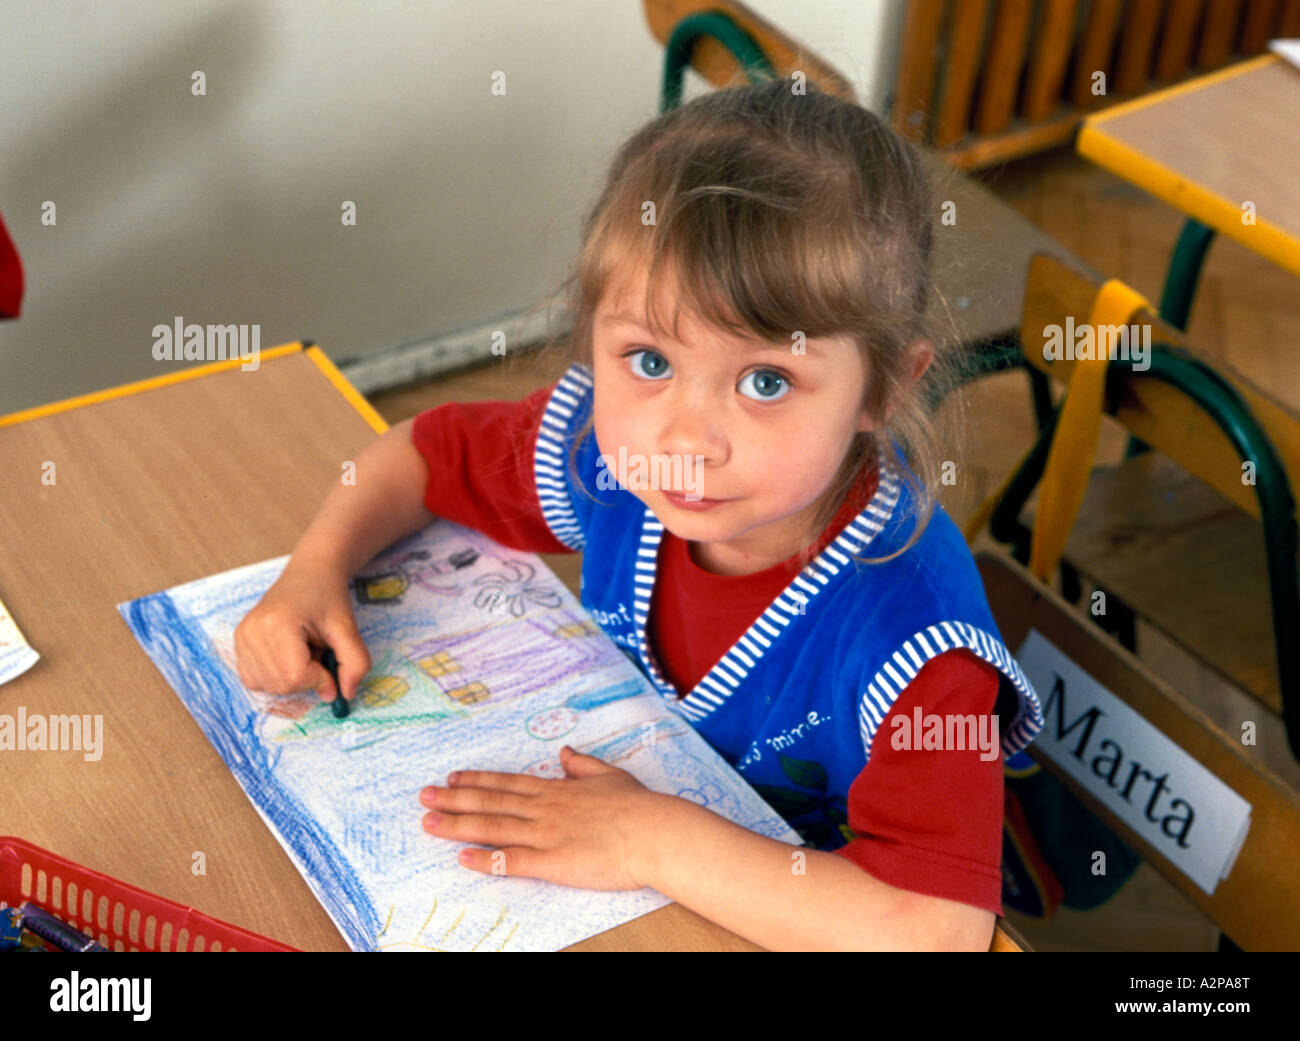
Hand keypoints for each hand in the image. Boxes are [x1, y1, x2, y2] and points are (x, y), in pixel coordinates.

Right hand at [233, 556, 370, 703]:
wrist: (310, 574)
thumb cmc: (328, 598)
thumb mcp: (349, 629)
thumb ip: (355, 663)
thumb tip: (346, 695)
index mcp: (277, 623)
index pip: (295, 676)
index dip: (320, 679)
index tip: (331, 664)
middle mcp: (251, 631)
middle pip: (281, 685)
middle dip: (308, 678)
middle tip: (318, 652)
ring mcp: (241, 636)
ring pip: (268, 687)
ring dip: (293, 678)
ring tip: (304, 650)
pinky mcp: (238, 641)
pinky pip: (255, 680)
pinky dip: (276, 677)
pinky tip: (289, 656)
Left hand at [419, 746, 662, 890]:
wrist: (655, 832)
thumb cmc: (640, 807)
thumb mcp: (611, 775)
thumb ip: (584, 766)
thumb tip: (565, 752)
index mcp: (558, 790)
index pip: (508, 783)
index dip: (478, 780)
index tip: (453, 776)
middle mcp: (545, 809)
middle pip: (491, 802)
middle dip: (454, 798)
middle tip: (424, 795)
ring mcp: (546, 834)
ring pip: (493, 827)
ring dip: (458, 824)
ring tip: (429, 821)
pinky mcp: (552, 862)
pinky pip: (512, 861)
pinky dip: (485, 859)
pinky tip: (462, 857)